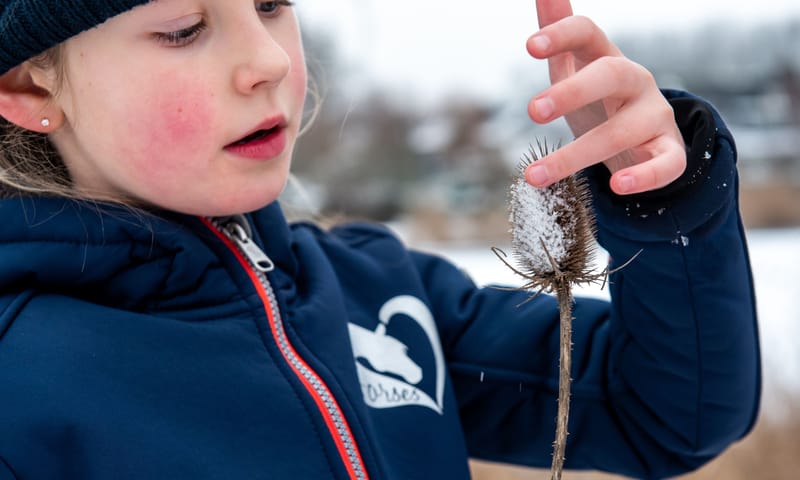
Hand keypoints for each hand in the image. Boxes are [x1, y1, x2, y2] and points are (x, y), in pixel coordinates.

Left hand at [525, 0, 685, 194]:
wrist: (643, 141)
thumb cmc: (599, 101)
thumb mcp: (576, 69)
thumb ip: (560, 33)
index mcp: (608, 59)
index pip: (588, 34)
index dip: (562, 35)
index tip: (529, 47)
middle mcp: (636, 82)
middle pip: (610, 75)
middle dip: (572, 92)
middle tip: (533, 111)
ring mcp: (656, 117)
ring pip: (621, 132)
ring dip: (574, 155)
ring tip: (535, 175)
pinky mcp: (670, 153)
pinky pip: (665, 165)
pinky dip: (644, 177)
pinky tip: (618, 187)